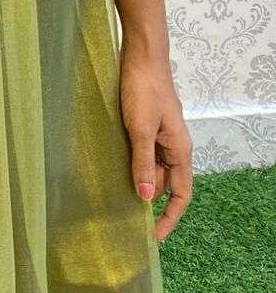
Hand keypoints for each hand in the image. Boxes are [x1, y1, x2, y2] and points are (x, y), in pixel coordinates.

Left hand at [119, 40, 192, 241]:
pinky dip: (131, 162)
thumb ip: (142, 163)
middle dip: (146, 197)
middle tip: (120, 213)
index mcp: (179, 149)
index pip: (181, 193)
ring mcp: (160, 135)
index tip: (154, 236)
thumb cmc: (144, 89)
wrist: (141, 56)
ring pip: (151, 167)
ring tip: (112, 192)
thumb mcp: (141, 129)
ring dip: (136, 178)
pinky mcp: (147, 125)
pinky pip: (142, 152)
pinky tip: (112, 166)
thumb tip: (145, 198)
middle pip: (163, 182)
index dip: (170, 217)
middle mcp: (173, 145)